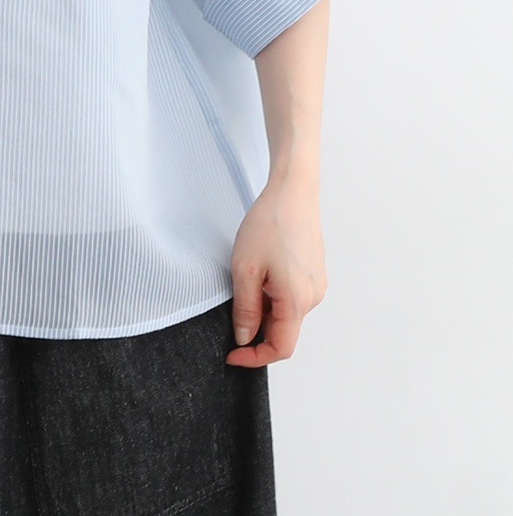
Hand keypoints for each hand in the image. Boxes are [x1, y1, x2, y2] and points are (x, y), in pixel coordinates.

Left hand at [224, 175, 326, 366]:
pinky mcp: (315, 274)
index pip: (280, 349)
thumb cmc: (269, 225)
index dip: (254, 357)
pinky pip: (293, 297)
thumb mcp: (245, 269)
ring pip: (287, 314)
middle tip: (233, 308)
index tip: (232, 355)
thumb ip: (245, 309)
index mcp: (297, 301)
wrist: (292, 192)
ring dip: (264, 310)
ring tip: (247, 279)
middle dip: (256, 330)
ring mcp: (317, 285)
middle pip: (283, 332)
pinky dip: (274, 296)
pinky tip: (261, 270)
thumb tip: (245, 338)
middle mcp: (313, 298)